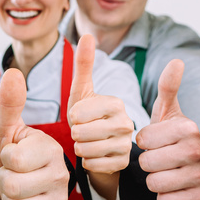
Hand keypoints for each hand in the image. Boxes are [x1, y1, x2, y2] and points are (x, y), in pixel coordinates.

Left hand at [0, 68, 69, 199]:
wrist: (19, 180)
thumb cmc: (14, 151)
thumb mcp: (8, 128)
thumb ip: (10, 103)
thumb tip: (13, 71)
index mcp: (51, 148)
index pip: (12, 160)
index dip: (4, 159)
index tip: (13, 155)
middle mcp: (63, 174)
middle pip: (12, 186)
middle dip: (3, 181)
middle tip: (12, 174)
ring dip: (8, 199)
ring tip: (16, 188)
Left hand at [67, 34, 133, 175]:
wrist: (99, 147)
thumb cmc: (86, 117)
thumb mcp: (82, 91)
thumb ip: (84, 64)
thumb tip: (88, 35)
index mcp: (116, 103)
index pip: (77, 114)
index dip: (72, 118)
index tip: (81, 117)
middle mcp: (127, 123)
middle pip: (80, 133)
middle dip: (74, 134)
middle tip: (83, 132)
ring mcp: (127, 145)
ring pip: (85, 150)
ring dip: (79, 149)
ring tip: (88, 143)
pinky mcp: (123, 164)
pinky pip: (92, 165)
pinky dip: (87, 163)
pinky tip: (94, 156)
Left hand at [135, 59, 199, 199]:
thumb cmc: (178, 138)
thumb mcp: (171, 112)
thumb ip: (168, 87)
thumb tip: (176, 60)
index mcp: (188, 128)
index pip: (143, 139)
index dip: (143, 142)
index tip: (155, 140)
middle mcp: (198, 150)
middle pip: (146, 163)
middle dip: (146, 162)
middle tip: (160, 158)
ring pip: (153, 183)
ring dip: (154, 180)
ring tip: (166, 172)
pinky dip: (163, 197)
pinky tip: (174, 187)